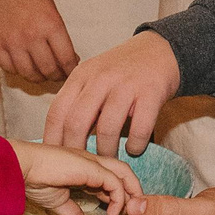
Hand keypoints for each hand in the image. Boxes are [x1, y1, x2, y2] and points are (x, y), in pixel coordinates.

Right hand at [0, 0, 78, 83]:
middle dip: (57, 76)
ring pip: (29, 74)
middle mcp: (32, 36)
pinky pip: (9, 68)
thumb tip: (68, 60)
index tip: (72, 70)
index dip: (71, 70)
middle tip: (59, 74)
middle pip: (48, 70)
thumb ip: (59, 36)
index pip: (66, 59)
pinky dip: (18, 71)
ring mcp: (13, 42)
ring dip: (39, 77)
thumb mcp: (54, 11)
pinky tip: (25, 66)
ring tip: (43, 73)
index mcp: (50, 25)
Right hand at [11, 140, 142, 214]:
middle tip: (132, 213)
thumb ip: (73, 214)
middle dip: (132, 192)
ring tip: (128, 213)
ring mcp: (92, 162)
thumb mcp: (59, 202)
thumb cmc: (34, 180)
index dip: (119, 195)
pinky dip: (119, 198)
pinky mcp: (91, 168)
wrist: (21, 168)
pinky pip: (115, 182)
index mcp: (84, 167)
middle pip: (123, 172)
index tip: (119, 214)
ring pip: (124, 173)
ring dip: (131, 193)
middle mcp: (92, 162)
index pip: (111, 177)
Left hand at [43, 31, 179, 156]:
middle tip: (82, 165)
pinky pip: (139, 129)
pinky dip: (135, 145)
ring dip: (106, 151)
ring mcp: (126, 85)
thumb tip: (59, 137)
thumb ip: (77, 99)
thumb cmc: (123, 70)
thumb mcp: (94, 76)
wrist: (161, 49)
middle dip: (77, 150)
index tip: (56, 158)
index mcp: (81, 75)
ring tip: (109, 160)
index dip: (53, 139)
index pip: (57, 112)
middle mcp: (101, 79)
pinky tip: (134, 148)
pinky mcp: (151, 93)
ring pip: (106, 129)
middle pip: (77, 122)